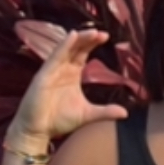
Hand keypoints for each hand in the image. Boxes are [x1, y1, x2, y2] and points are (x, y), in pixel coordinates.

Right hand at [10, 28, 128, 142]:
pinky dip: (63, 46)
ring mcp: (52, 70)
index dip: (93, 44)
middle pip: (76, 47)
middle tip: (102, 33)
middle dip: (88, 39)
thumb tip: (125, 113)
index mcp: (72, 74)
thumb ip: (105, 111)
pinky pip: (54, 57)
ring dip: (79, 39)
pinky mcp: (43, 75)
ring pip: (66, 49)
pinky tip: (72, 37)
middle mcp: (62, 69)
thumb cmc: (58, 121)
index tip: (106, 37)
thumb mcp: (87, 114)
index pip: (83, 53)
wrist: (38, 131)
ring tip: (92, 32)